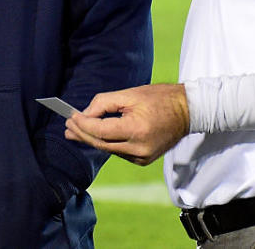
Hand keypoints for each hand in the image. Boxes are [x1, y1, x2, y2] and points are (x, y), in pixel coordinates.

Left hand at [64, 84, 188, 165]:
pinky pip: (118, 151)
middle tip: (67, 126)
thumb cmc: (159, 98)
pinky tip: (94, 135)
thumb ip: (104, 103)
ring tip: (74, 130)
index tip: (70, 117)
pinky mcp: (143, 159)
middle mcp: (139, 148)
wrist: (187, 111)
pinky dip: (105, 143)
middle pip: (101, 144)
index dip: (83, 124)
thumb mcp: (130, 94)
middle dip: (82, 134)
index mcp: (137, 130)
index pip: (101, 131)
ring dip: (91, 139)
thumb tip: (85, 114)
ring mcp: (142, 157)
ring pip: (108, 149)